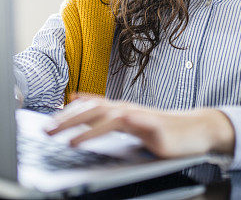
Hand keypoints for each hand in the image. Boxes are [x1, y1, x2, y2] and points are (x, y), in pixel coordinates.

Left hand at [45, 93, 234, 158]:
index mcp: (120, 110)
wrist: (195, 131)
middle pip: (90, 110)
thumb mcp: (133, 124)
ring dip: (81, 127)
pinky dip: (106, 129)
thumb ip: (109, 116)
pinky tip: (91, 136)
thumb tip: (80, 101)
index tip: (47, 120)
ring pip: (104, 116)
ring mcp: (138, 116)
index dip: (66, 113)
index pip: (88, 107)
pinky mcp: (150, 126)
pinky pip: (126, 126)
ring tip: (62, 139)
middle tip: (45, 130)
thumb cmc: (162, 131)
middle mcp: (126, 109)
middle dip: (66, 120)